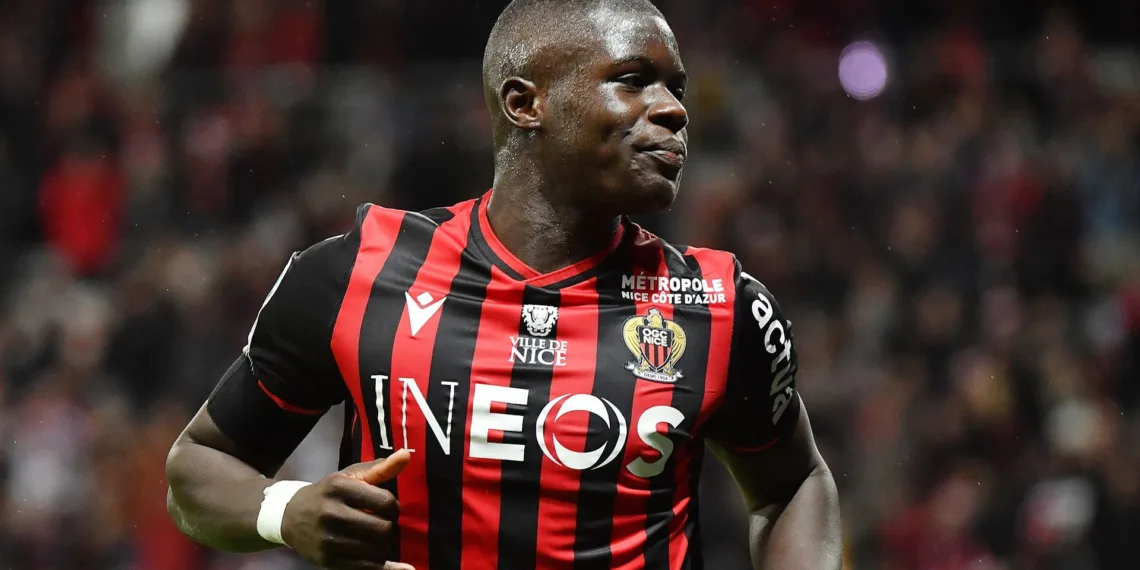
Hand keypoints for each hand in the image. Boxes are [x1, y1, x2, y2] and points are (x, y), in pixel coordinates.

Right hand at [280, 449, 413, 569]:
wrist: (290, 517)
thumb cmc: (327, 494)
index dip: (394, 507)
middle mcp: (331, 513)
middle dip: (390, 528)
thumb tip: (405, 455)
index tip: (388, 509)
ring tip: (376, 539)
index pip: (385, 501)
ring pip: (376, 550)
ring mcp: (328, 539)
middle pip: (383, 528)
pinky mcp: (327, 560)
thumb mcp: (349, 476)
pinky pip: (366, 567)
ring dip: (383, 546)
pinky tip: (395, 565)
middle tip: (383, 525)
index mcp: (338, 487)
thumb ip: (380, 468)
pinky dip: (381, 565)